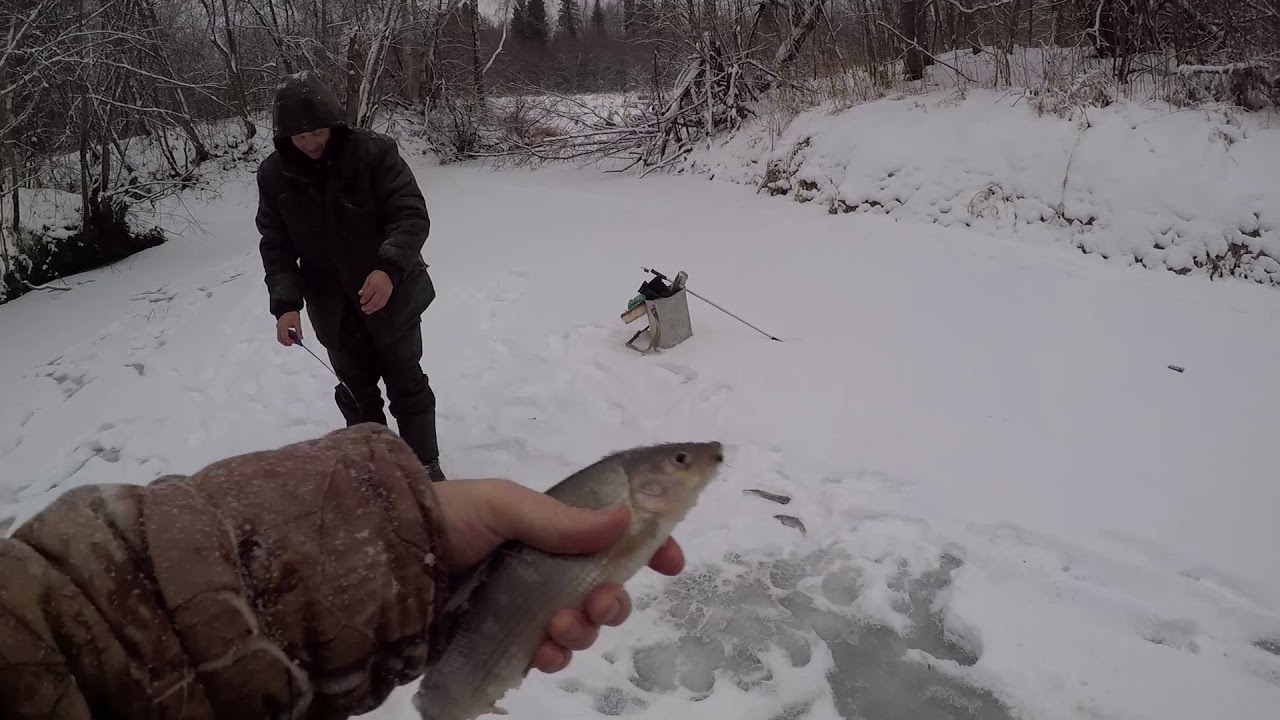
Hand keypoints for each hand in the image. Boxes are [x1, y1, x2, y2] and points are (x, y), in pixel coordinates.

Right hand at [276, 311, 301, 345]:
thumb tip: (301, 338)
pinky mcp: (278, 327)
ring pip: (279, 337)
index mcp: (283, 326)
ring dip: (285, 340)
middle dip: (286, 343)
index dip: (289, 341)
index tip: (295, 342)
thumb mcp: (297, 322)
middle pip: (280, 339)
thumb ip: (299, 331)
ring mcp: (278, 327)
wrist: (287, 308)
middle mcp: (279, 327)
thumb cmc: (292, 314)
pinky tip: (290, 335)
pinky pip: (280, 334)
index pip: (285, 337)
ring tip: (292, 340)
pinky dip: (284, 337)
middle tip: (293, 343)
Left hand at [359, 270, 392, 313]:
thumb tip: (360, 293)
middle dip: (367, 306)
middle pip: (373, 302)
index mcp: (374, 286)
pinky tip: (374, 309)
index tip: (361, 302)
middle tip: (363, 308)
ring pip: (378, 304)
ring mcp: (384, 295)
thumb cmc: (378, 275)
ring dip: (372, 309)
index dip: (364, 300)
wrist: (389, 275)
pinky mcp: (387, 297)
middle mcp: (380, 291)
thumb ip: (364, 287)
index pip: (368, 295)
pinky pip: (383, 304)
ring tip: (367, 311)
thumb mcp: (369, 278)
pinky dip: (378, 308)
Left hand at [432, 479, 684, 673]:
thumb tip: (624, 520)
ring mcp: (526, 606)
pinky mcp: (506, 639)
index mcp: (549, 527)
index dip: (647, 547)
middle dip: (612, 600)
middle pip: (604, 589)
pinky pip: (548, 655)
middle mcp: (544, 567)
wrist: (384, 565)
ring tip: (557, 627)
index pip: (611, 535)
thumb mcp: (502, 506)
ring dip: (582, 630)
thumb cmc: (442, 521)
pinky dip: (553, 655)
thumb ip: (560, 519)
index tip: (670, 562)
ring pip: (582, 626)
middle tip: (598, 603)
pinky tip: (541, 651)